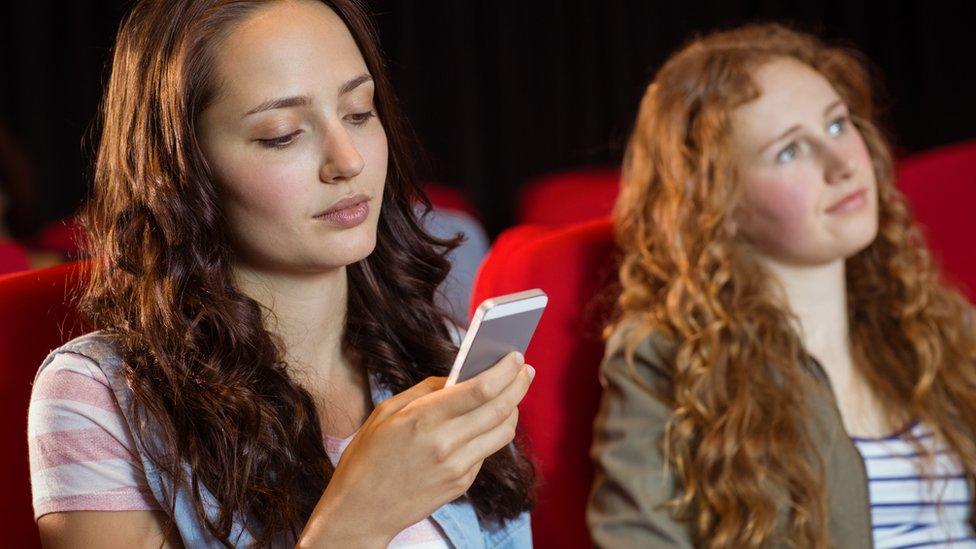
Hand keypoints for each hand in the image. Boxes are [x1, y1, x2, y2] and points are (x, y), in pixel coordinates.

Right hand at [297, 352, 534, 546]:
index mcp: (423, 418)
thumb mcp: (385, 412)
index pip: (480, 390)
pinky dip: (490, 434)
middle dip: (519, 385)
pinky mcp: (462, 484)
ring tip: (511, 395)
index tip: (516, 357)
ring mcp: (457, 467)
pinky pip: (487, 452)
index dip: (504, 371)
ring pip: (503, 432)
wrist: (361, 511)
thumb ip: (425, 391)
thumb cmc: (368, 457)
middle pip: (500, 408)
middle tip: (525, 370)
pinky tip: (484, 424)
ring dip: (513, 409)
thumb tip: (458, 377)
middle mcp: (445, 443)